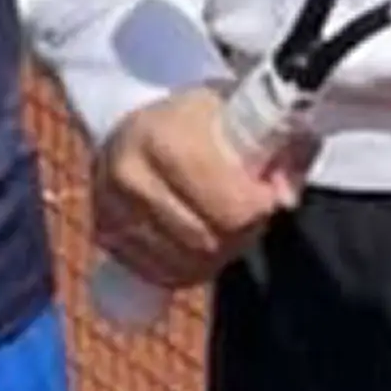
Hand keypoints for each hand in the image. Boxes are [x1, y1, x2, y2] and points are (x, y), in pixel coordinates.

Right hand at [89, 81, 310, 299]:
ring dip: (218, 256)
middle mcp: (129, 174)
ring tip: (228, 228)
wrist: (135, 120)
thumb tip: (285, 200)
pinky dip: (189, 270)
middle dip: (241, 235)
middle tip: (252, 217)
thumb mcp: (244, 115)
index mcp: (164, 137)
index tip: (267, 198)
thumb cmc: (198, 118)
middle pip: (208, 240)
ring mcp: (111, 208)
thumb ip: (282, 149)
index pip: (227, 204)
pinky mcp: (105, 233)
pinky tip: (202, 245)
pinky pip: (159, 275)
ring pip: (185, 264)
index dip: (258, 210)